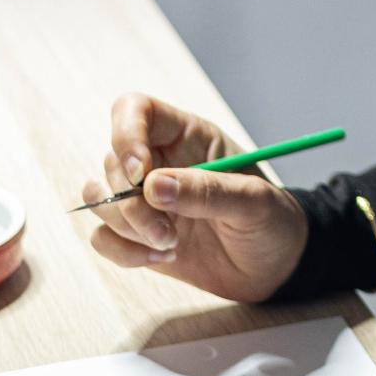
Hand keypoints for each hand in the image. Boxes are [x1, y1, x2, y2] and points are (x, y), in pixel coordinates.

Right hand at [80, 92, 306, 304]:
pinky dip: (124, 252)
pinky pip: (102, 236)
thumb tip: (152, 186)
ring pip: (100, 198)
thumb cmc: (272, 221)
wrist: (275, 265)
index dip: (126, 135)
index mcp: (188, 137)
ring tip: (172, 244)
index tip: (140, 174)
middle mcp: (159, 162)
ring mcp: (144, 199)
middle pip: (112, 162)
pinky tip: (163, 257)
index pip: (135, 110)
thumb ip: (208, 191)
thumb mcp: (254, 202)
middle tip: (168, 231)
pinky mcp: (136, 234)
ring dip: (127, 227)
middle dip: (131, 204)